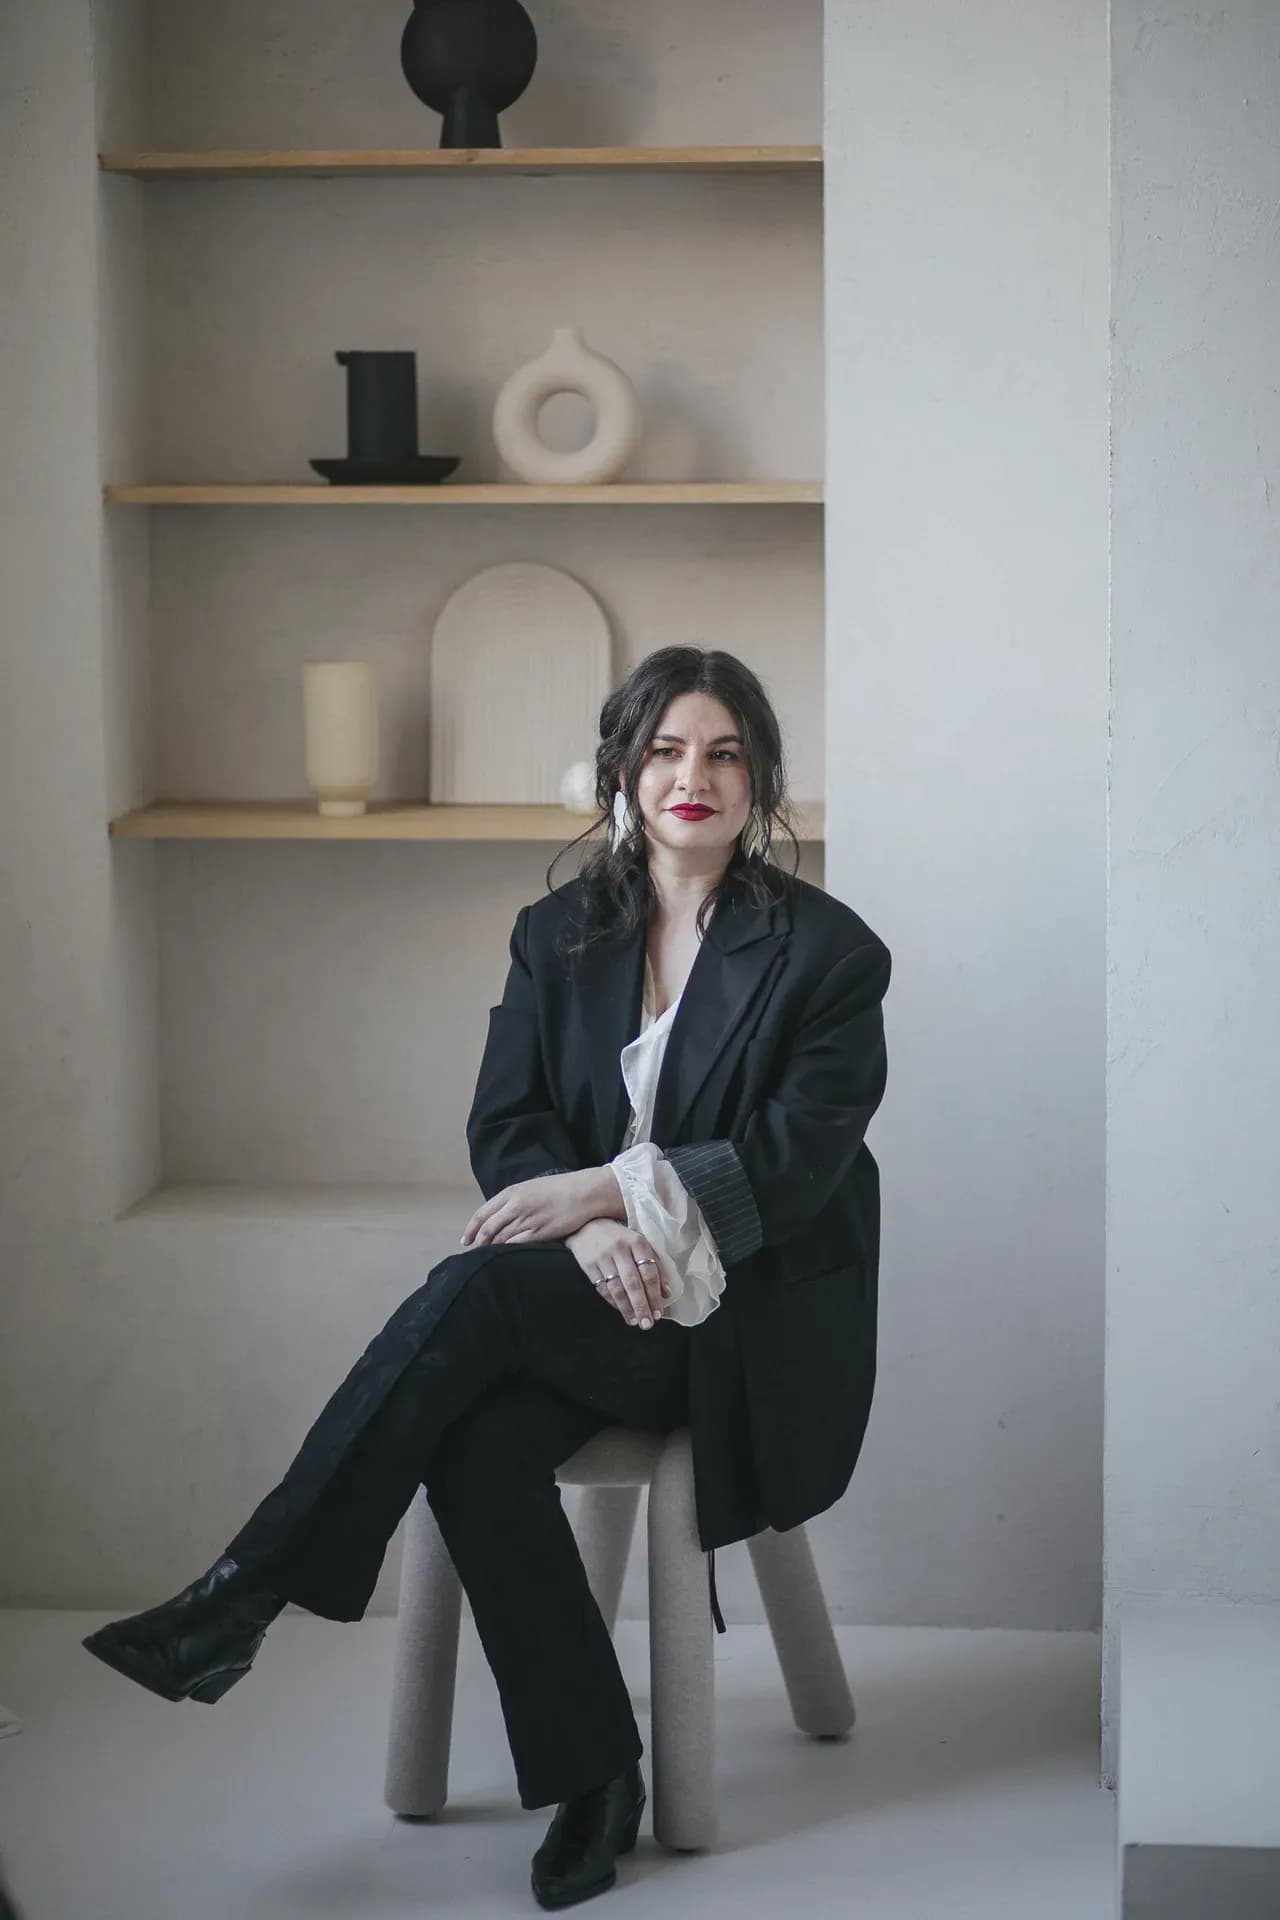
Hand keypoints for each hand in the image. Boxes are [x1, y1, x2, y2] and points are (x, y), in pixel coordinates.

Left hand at [460, 1168, 622, 1250]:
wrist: (584, 1192)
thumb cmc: (559, 1189)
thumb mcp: (531, 1188)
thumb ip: (514, 1200)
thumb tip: (499, 1216)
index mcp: (511, 1193)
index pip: (482, 1214)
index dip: (471, 1229)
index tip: (466, 1240)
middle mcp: (516, 1206)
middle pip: (488, 1229)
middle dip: (478, 1243)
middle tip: (473, 1253)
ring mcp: (527, 1220)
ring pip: (500, 1239)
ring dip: (491, 1250)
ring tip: (485, 1258)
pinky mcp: (540, 1232)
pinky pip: (516, 1245)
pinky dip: (507, 1252)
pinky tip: (504, 1257)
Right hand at [566, 1218, 669, 1328]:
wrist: (586, 1225)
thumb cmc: (619, 1236)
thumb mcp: (639, 1243)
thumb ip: (655, 1265)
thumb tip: (666, 1292)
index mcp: (637, 1241)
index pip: (649, 1272)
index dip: (655, 1294)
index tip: (659, 1312)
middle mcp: (620, 1249)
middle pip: (633, 1283)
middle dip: (641, 1306)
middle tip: (647, 1323)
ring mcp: (602, 1257)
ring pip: (616, 1289)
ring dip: (627, 1308)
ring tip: (634, 1322)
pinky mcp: (589, 1265)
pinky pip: (603, 1288)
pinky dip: (613, 1302)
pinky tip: (621, 1310)